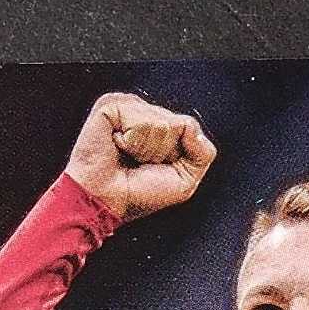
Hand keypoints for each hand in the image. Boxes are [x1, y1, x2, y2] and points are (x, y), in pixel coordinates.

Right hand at [65, 93, 216, 222]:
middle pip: (177, 124)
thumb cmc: (139, 194)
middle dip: (162, 153)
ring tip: (126, 157)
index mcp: (160, 125)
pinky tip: (116, 147)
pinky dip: (132, 142)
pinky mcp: (111, 106)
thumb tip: (191, 127)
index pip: (189, 127)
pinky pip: (142, 121)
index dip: (177, 154)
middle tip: (138, 164)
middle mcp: (144, 112)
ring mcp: (127, 107)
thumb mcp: (185, 181)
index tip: (154, 167)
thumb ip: (203, 153)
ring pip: (162, 123)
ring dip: (146, 149)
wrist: (105, 203)